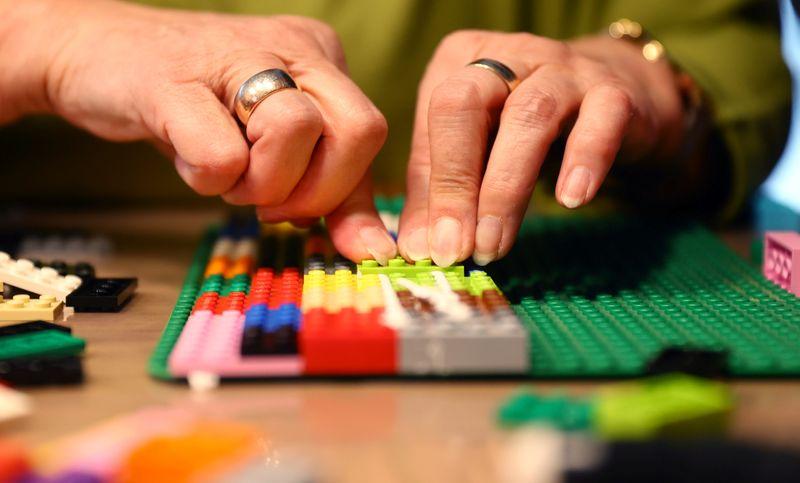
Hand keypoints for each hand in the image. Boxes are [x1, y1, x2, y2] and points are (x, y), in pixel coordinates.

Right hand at [0, 0, 395, 263]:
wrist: (97, 55)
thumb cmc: (196, 109)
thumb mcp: (275, 149)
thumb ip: (330, 195)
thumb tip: (375, 251)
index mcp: (321, 59)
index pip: (370, 135)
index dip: (342, 192)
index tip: (301, 216)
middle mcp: (291, 47)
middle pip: (358, 131)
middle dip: (315, 191)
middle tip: (265, 199)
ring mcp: (234, 54)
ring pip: (295, 132)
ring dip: (258, 184)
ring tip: (223, 171)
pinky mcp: (172, 79)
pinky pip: (221, 154)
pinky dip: (208, 178)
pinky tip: (186, 155)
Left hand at [397, 30, 685, 265]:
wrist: (618, 102)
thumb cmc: (527, 131)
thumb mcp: (479, 154)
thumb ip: (444, 194)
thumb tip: (422, 250)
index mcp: (460, 60)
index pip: (430, 118)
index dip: (428, 186)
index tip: (431, 248)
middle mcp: (507, 54)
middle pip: (465, 105)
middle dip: (455, 183)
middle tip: (454, 248)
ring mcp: (564, 68)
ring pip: (528, 116)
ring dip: (505, 189)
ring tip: (494, 244)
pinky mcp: (615, 92)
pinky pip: (601, 119)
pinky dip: (585, 159)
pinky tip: (571, 199)